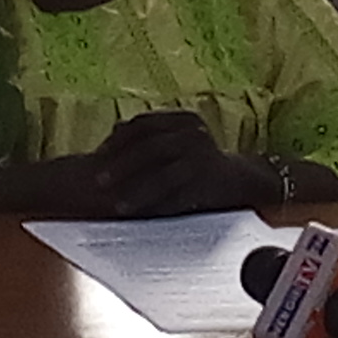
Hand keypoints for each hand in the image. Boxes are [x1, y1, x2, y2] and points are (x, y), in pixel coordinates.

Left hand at [94, 111, 272, 218]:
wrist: (239, 179)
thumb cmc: (198, 160)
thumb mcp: (178, 138)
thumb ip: (151, 133)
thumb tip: (116, 128)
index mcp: (184, 120)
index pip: (143, 124)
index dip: (117, 140)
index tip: (98, 155)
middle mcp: (195, 135)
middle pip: (150, 148)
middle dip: (121, 165)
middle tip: (99, 181)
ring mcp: (204, 160)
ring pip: (163, 176)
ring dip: (137, 192)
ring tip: (118, 205)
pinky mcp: (210, 185)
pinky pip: (180, 198)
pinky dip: (159, 208)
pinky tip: (143, 217)